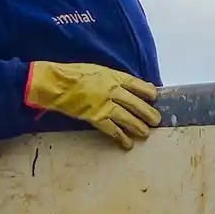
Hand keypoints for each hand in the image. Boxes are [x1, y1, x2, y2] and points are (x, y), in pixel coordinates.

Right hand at [24, 61, 160, 149]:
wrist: (57, 84)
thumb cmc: (76, 74)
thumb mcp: (100, 70)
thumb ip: (116, 78)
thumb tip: (133, 85)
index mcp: (114, 77)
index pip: (137, 85)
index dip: (148, 92)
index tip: (155, 97)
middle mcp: (113, 91)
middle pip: (136, 103)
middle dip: (147, 113)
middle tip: (156, 121)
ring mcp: (105, 105)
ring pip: (127, 118)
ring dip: (138, 127)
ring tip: (146, 133)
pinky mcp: (95, 118)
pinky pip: (112, 129)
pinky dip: (121, 137)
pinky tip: (127, 143)